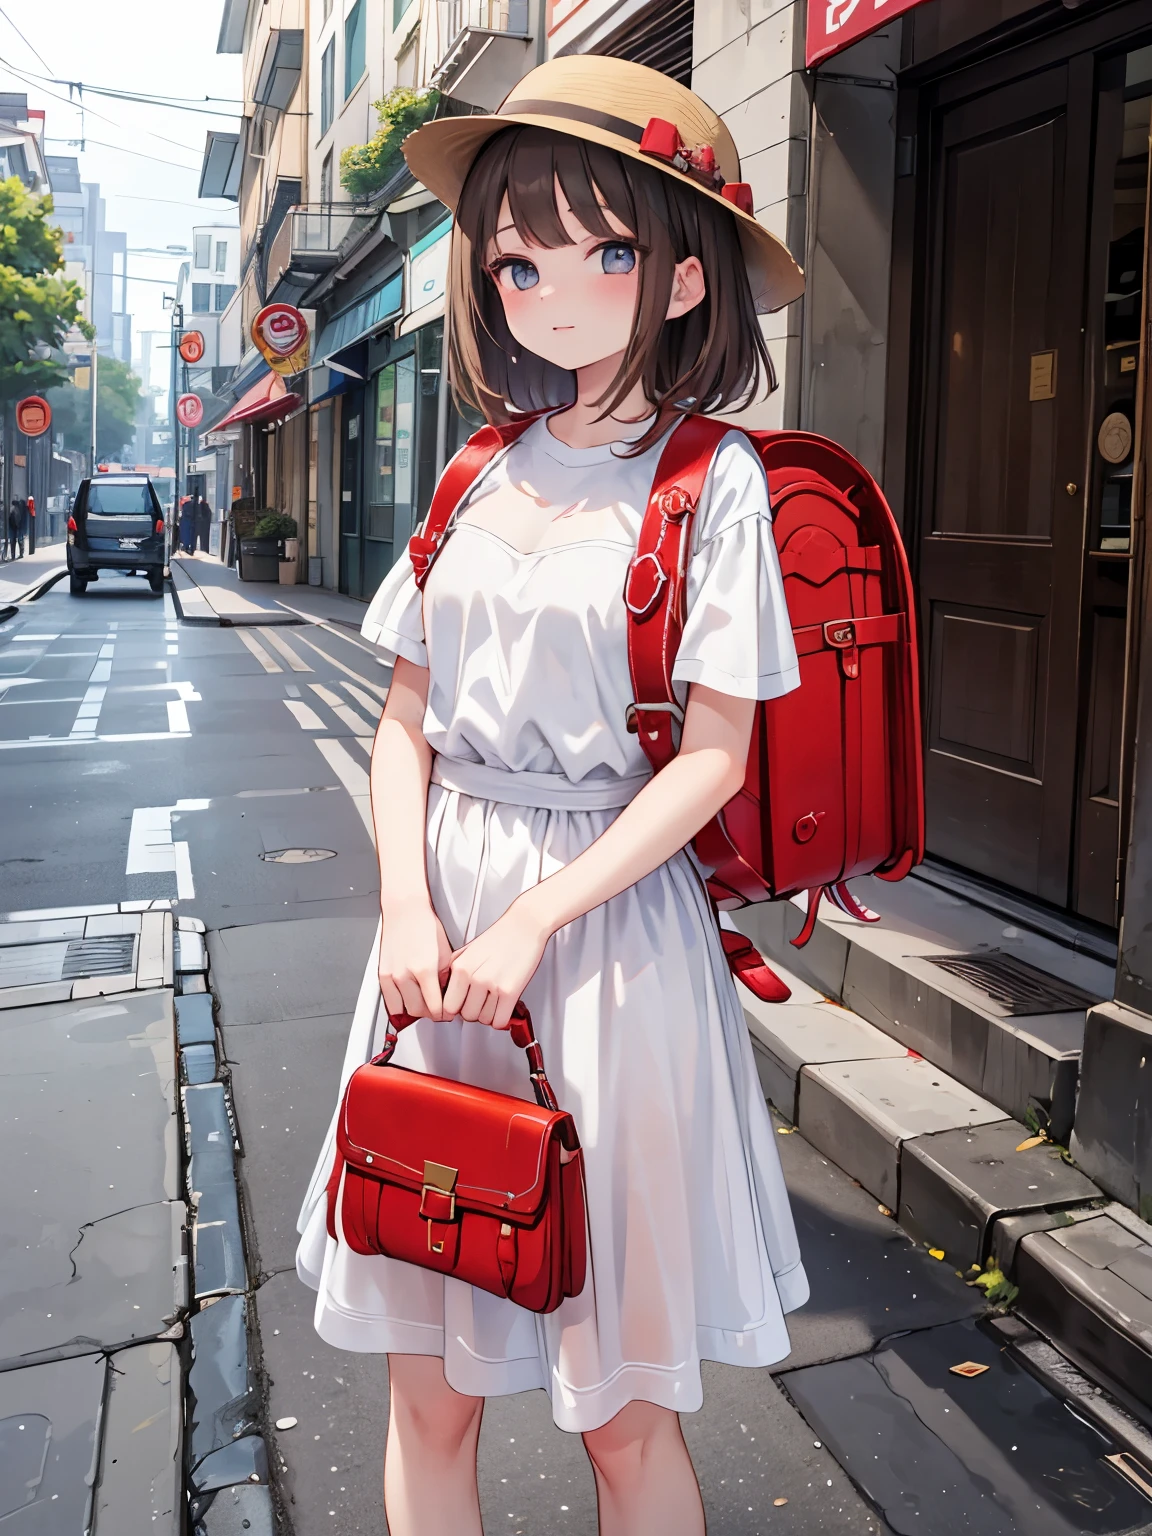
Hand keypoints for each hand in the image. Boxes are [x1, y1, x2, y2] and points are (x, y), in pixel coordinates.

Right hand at [377, 901, 453, 1021]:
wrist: (405, 911)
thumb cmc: (425, 926)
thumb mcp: (445, 953)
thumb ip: (445, 979)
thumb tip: (445, 996)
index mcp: (425, 970)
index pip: (435, 1007)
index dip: (444, 1014)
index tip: (448, 1013)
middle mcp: (406, 975)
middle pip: (419, 1011)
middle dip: (431, 1014)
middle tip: (438, 1010)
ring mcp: (392, 976)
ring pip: (403, 1010)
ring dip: (415, 1011)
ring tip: (424, 1004)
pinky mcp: (382, 975)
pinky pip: (389, 1002)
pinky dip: (400, 1006)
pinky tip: (408, 1001)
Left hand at [442, 896, 550, 1029]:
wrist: (525, 925)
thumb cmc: (499, 936)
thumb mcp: (467, 950)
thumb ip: (454, 971)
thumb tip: (445, 992)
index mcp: (460, 967)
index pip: (449, 1006)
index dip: (457, 1009)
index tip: (463, 1006)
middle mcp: (474, 977)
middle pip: (466, 1016)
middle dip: (475, 1012)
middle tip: (482, 1003)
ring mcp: (492, 985)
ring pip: (484, 1020)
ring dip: (489, 1015)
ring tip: (494, 1002)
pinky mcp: (511, 991)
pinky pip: (500, 1020)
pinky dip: (501, 1019)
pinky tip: (503, 1008)